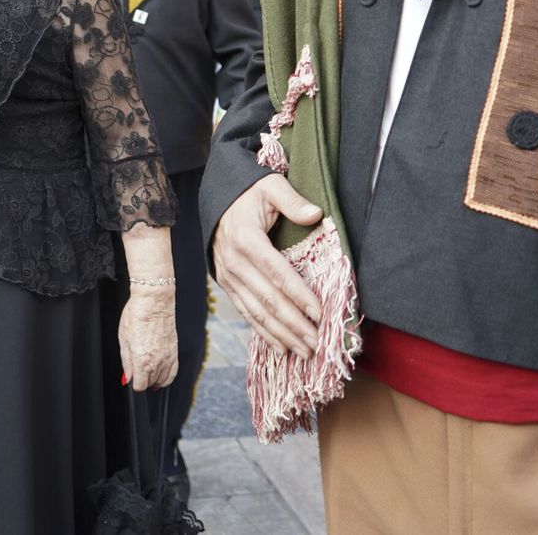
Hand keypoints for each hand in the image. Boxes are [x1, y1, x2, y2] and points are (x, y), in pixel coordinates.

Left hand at [118, 287, 177, 390]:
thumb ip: (126, 362)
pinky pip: (173, 372)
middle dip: (142, 379)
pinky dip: (167, 377)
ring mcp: (168, 357)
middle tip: (136, 370)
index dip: (134, 383)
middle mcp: (157, 362)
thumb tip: (127, 377)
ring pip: (162, 380)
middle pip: (150, 383)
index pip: (139, 386)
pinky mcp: (175, 351)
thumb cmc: (137, 316)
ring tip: (147, 372)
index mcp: (142, 361)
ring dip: (154, 379)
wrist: (154, 302)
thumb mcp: (124, 339)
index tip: (131, 376)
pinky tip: (161, 375)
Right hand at [212, 173, 324, 357]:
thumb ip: (292, 201)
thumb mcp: (270, 186)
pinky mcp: (226, 284)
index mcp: (246, 239)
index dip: (299, 295)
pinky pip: (246, 313)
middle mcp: (234, 262)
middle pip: (268, 299)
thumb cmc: (248, 194)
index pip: (277, 273)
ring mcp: (228, 276)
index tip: (320, 313)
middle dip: (294, 324)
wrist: (218, 200)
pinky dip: (263, 333)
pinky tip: (281, 347)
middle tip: (317, 343)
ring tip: (305, 352)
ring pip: (257, 312)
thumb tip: (315, 214)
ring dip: (282, 335)